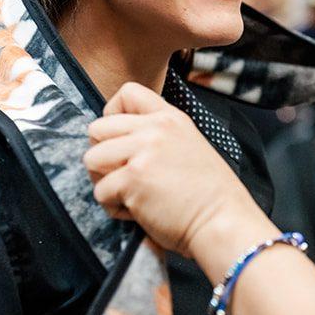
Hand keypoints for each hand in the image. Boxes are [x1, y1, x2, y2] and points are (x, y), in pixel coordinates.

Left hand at [85, 82, 266, 257]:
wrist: (223, 221)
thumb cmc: (209, 195)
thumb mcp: (189, 145)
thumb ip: (158, 137)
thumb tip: (121, 144)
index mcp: (170, 118)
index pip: (127, 93)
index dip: (113, 116)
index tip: (121, 140)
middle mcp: (154, 129)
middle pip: (97, 129)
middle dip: (103, 155)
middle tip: (123, 176)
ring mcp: (142, 152)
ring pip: (92, 159)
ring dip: (105, 182)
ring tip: (130, 195)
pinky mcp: (132, 179)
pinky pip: (100, 192)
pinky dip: (114, 208)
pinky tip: (138, 212)